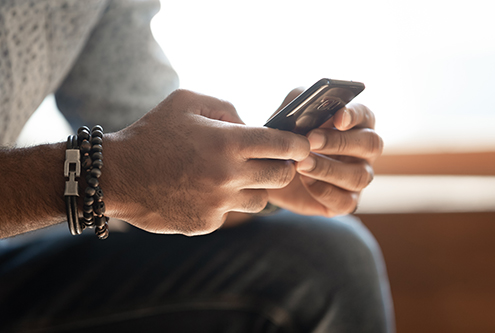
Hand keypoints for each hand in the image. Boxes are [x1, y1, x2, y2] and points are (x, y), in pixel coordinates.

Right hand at [102, 90, 308, 234]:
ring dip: (254, 187)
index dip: (299, 145)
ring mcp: (218, 203)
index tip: (300, 146)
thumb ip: (226, 108)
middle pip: (282, 176)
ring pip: (260, 199)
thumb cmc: (152, 133)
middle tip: (272, 161)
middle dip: (282, 167)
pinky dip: (224, 202)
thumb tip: (251, 125)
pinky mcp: (207, 223)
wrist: (116, 175)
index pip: (284, 145)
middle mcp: (228, 175)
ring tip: (232, 176)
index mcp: (228, 142)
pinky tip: (203, 191)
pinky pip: (231, 213)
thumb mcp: (186, 101)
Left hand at [268, 90, 382, 216]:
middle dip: (339, 142)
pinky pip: (346, 202)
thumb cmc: (287, 136)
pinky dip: (324, 191)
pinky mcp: (346, 201)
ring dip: (328, 169)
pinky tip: (305, 181)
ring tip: (301, 164)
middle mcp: (364, 150)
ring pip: (359, 176)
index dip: (354, 116)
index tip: (338, 118)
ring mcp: (358, 176)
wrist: (272, 170)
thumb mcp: (288, 114)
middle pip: (370, 144)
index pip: (365, 115)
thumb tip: (305, 106)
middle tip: (311, 140)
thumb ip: (298, 104)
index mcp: (355, 123)